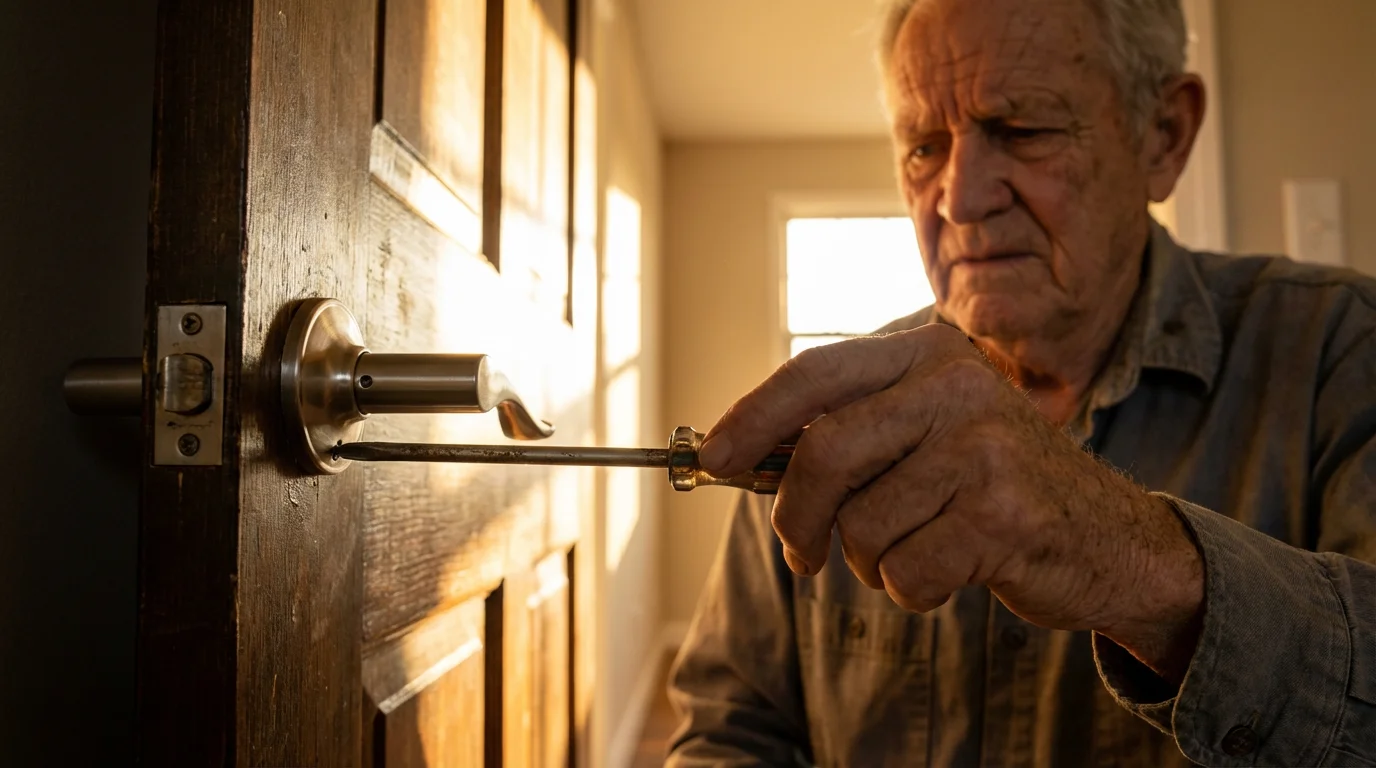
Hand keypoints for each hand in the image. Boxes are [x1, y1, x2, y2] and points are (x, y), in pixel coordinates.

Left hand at [699, 325, 1203, 678]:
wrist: (1111, 540)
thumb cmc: (995, 489)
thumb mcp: (927, 434)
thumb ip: (851, 433)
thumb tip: (740, 458)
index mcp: (929, 353)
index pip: (815, 374)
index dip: (753, 416)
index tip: (712, 455)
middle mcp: (956, 386)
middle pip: (824, 452)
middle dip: (797, 517)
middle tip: (801, 554)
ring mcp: (984, 447)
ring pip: (860, 524)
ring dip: (869, 561)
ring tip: (919, 548)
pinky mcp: (1002, 514)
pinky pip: (904, 571)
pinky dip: (912, 589)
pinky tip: (953, 570)